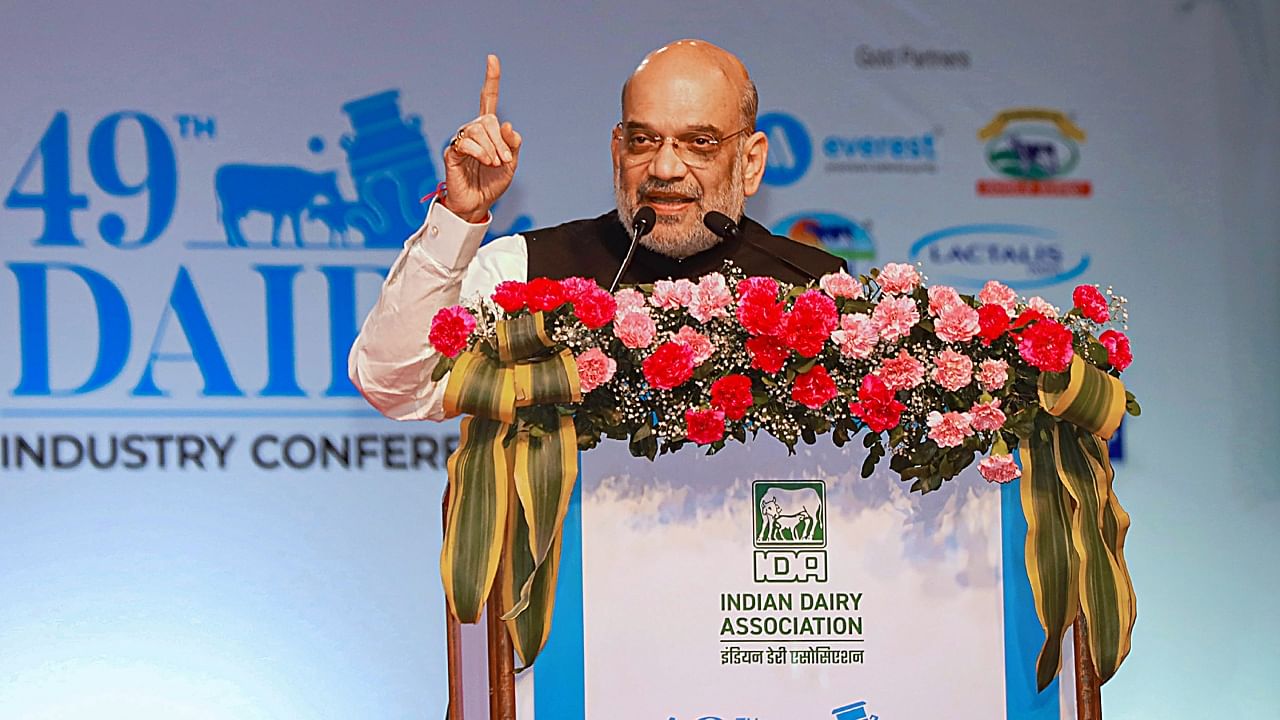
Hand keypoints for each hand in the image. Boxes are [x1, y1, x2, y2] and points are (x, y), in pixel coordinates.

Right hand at [441, 55, 522, 222]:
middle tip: (504, 160)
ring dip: (492, 148)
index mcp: (488, 130)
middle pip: (488, 120)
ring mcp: (462, 139)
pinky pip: (466, 143)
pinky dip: (480, 152)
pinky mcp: (452, 151)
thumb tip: (507, 125)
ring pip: (478, 130)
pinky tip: (485, 162)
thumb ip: (513, 145)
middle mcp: (473, 130)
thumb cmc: (492, 184)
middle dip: (500, 141)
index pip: (488, 99)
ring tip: (495, 164)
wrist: (478, 204)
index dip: (491, 79)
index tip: (492, 59)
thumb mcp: (511, 164)